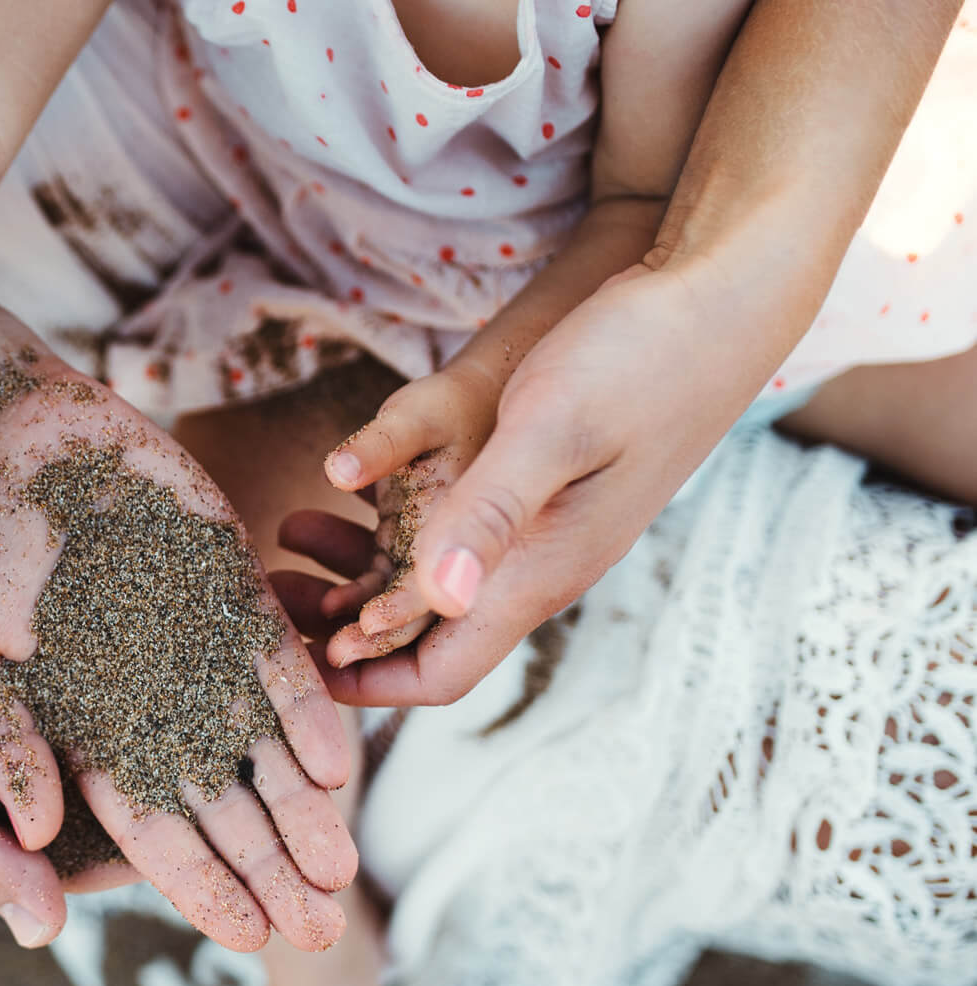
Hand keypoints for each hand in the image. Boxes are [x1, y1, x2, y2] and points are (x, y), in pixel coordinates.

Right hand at [0, 335, 357, 955]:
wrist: (5, 440)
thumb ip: (2, 745)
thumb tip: (36, 837)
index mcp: (90, 736)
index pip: (151, 830)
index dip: (198, 884)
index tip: (245, 937)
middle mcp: (153, 704)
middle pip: (222, 805)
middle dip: (270, 867)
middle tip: (321, 928)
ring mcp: (196, 648)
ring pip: (261, 747)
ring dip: (302, 808)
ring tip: (342, 868)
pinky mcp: (230, 590)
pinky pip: (275, 663)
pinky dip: (304, 712)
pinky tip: (337, 765)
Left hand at [286, 260, 762, 705]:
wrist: (722, 300)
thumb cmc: (641, 355)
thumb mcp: (553, 425)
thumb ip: (491, 509)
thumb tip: (438, 595)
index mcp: (539, 571)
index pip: (440, 672)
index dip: (363, 685)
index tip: (288, 674)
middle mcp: (539, 568)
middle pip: (425, 638)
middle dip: (342, 634)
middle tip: (263, 606)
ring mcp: (542, 533)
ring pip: (433, 586)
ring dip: (356, 577)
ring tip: (286, 541)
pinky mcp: (540, 494)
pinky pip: (451, 539)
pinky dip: (389, 532)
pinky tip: (345, 499)